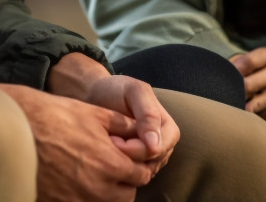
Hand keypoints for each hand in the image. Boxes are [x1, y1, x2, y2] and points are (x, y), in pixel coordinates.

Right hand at [0, 82, 152, 201]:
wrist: (14, 127)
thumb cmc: (54, 116)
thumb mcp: (93, 113)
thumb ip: (123, 125)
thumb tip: (141, 132)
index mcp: (111, 165)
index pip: (141, 176)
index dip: (135, 164)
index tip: (124, 156)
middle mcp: (98, 189)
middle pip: (126, 196)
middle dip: (122, 182)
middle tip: (108, 165)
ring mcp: (77, 200)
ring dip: (105, 192)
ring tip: (90, 173)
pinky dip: (82, 196)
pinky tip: (72, 180)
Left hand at [45, 53, 178, 173]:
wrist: (97, 93)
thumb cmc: (116, 90)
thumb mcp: (134, 91)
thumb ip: (147, 114)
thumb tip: (155, 146)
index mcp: (169, 129)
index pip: (156, 151)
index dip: (133, 148)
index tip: (112, 135)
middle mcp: (163, 147)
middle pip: (148, 165)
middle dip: (124, 155)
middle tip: (105, 140)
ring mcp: (150, 158)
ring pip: (138, 173)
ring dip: (119, 161)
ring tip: (104, 143)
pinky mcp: (135, 164)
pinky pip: (129, 175)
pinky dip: (115, 166)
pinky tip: (104, 152)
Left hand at [230, 47, 265, 120]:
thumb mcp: (257, 57)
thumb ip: (240, 62)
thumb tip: (220, 74)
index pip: (248, 62)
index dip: (233, 70)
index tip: (223, 77)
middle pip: (250, 84)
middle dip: (236, 90)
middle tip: (225, 94)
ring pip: (257, 103)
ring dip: (243, 106)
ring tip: (233, 105)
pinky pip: (264, 114)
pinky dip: (253, 115)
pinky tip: (246, 112)